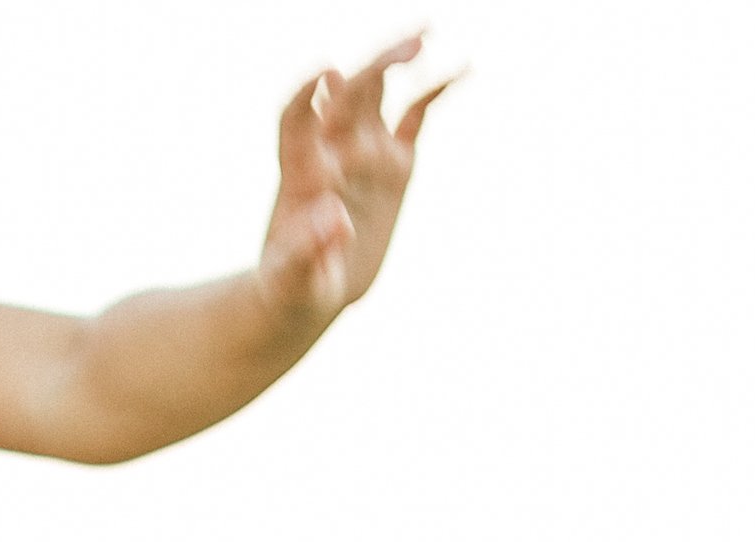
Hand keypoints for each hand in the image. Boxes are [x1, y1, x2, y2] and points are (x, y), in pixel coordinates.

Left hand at [259, 39, 451, 329]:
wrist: (309, 291)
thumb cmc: (290, 285)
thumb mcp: (294, 277)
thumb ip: (309, 248)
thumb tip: (334, 218)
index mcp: (299, 170)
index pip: (295, 118)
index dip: (306, 94)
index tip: (326, 75)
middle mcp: (332, 149)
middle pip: (348, 93)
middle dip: (374, 68)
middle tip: (410, 47)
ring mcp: (365, 153)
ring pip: (380, 93)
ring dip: (399, 62)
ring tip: (426, 37)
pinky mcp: (393, 166)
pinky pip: (415, 118)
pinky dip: (435, 92)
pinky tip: (464, 69)